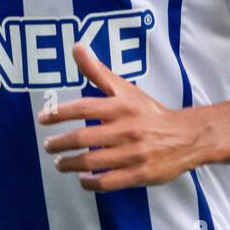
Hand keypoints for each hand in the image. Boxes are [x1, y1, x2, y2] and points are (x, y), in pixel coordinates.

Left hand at [37, 43, 208, 191]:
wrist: (187, 136)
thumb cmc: (150, 113)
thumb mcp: (126, 89)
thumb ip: (98, 71)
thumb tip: (76, 47)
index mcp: (122, 106)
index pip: (84, 107)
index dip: (59, 113)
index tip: (42, 118)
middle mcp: (127, 128)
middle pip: (84, 137)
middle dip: (60, 143)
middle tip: (48, 145)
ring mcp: (133, 153)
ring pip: (92, 161)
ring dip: (70, 164)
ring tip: (60, 163)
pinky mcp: (140, 174)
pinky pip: (108, 181)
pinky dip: (90, 182)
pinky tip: (82, 178)